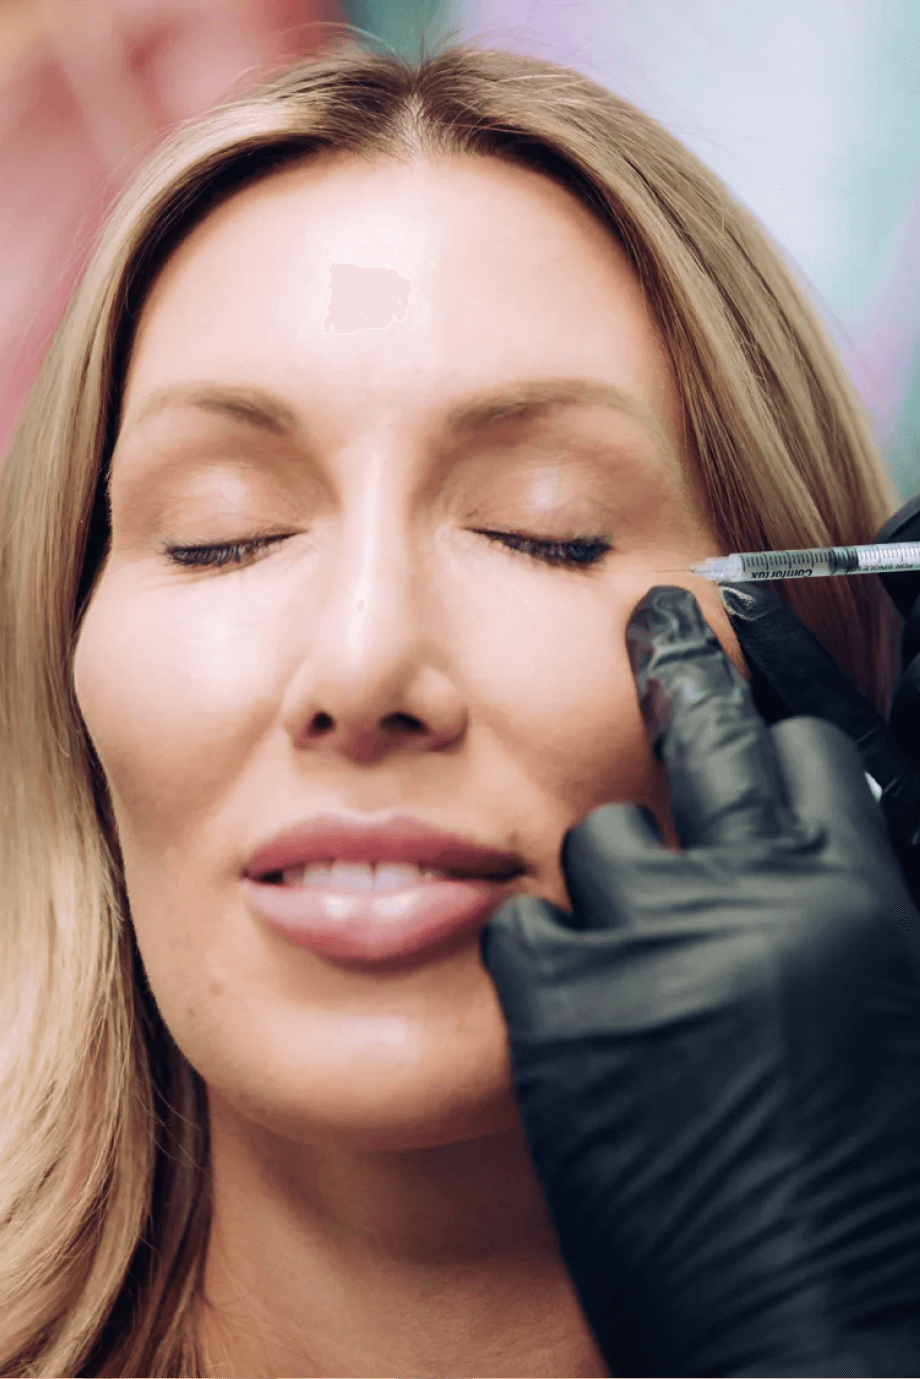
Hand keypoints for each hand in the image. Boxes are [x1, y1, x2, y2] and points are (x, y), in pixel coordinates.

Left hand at [480, 585, 919, 1377]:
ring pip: (600, 841)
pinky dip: (548, 961)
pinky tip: (581, 1018)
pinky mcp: (560, 1015)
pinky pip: (527, 930)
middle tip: (658, 618)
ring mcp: (649, 948)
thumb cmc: (875, 1192)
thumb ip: (850, 911)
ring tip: (641, 965)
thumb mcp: (893, 1011)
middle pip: (700, 735)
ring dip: (614, 886)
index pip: (803, 749)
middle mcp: (756, 899)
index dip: (775, 728)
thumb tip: (820, 833)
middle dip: (681, 667)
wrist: (815, 1335)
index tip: (744, 698)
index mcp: (862, 898)